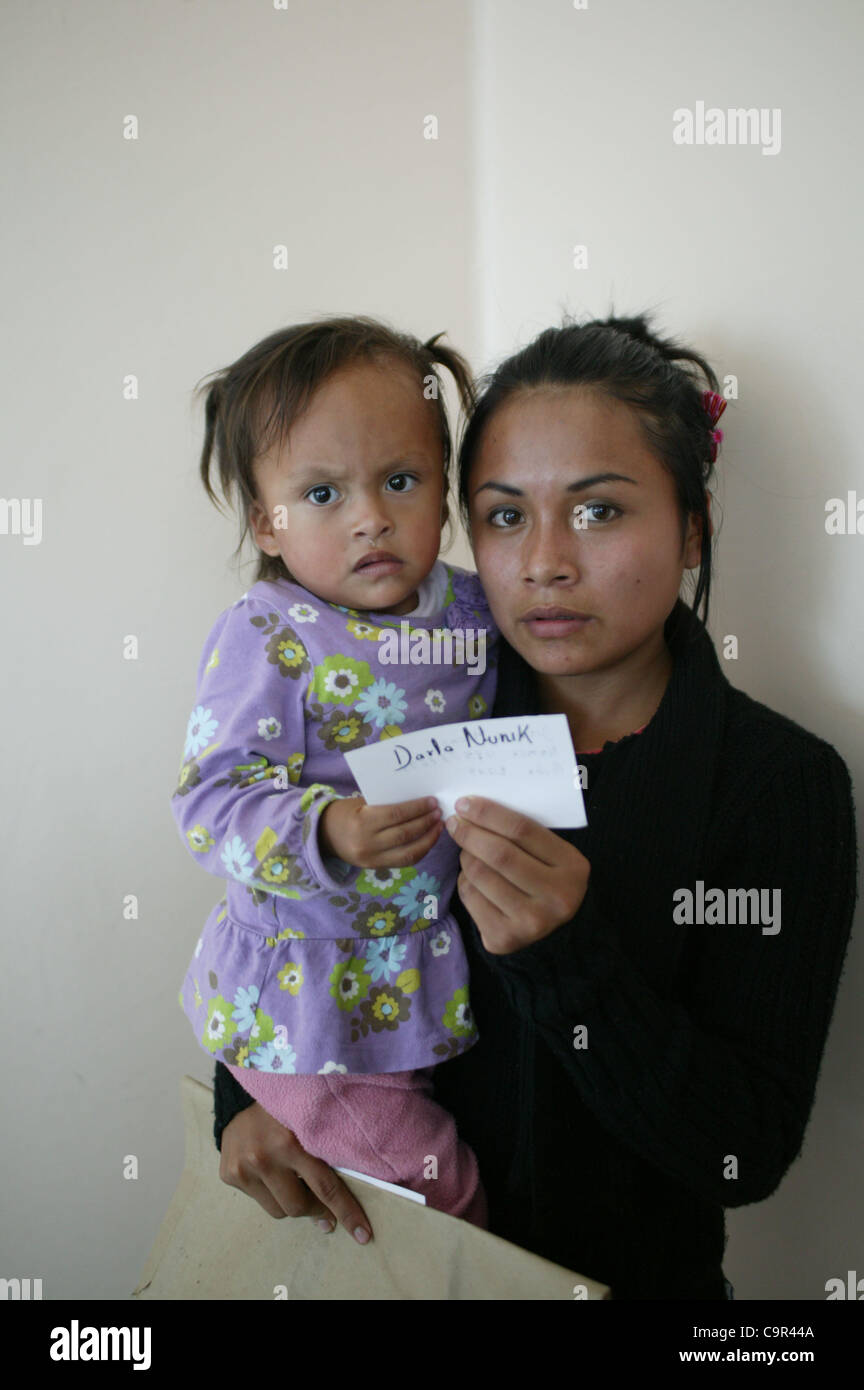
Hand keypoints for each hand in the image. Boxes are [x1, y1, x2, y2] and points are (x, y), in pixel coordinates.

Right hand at [219, 1101, 372, 1243]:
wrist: (241, 1100)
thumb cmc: (285, 1112)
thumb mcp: (308, 1124)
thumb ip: (324, 1155)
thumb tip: (338, 1204)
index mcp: (290, 1142)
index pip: (325, 1187)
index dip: (346, 1212)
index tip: (362, 1234)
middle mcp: (264, 1158)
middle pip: (298, 1206)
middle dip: (316, 1210)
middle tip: (325, 1207)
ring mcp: (243, 1169)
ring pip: (278, 1210)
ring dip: (291, 1203)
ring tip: (294, 1182)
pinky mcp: (229, 1176)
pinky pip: (260, 1201)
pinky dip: (271, 1193)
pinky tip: (270, 1172)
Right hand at [319, 794, 442, 867]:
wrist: (324, 835)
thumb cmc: (345, 813)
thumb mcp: (361, 803)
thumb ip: (386, 804)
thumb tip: (418, 802)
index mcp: (362, 822)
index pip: (397, 814)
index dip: (418, 808)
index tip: (432, 802)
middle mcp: (367, 843)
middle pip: (405, 834)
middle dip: (426, 822)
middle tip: (438, 812)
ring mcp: (372, 859)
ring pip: (408, 852)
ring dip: (428, 839)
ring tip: (438, 826)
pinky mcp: (376, 868)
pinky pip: (403, 862)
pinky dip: (419, 851)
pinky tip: (428, 840)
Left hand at [447, 796, 590, 954]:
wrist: (552, 928)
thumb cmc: (545, 876)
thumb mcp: (550, 852)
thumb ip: (521, 832)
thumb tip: (472, 809)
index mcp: (572, 867)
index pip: (522, 830)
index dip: (488, 814)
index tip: (465, 803)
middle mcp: (556, 897)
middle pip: (499, 854)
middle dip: (470, 833)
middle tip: (454, 822)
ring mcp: (531, 922)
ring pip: (480, 874)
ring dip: (466, 856)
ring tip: (469, 851)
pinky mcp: (505, 938)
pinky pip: (470, 897)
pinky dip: (465, 881)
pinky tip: (474, 879)